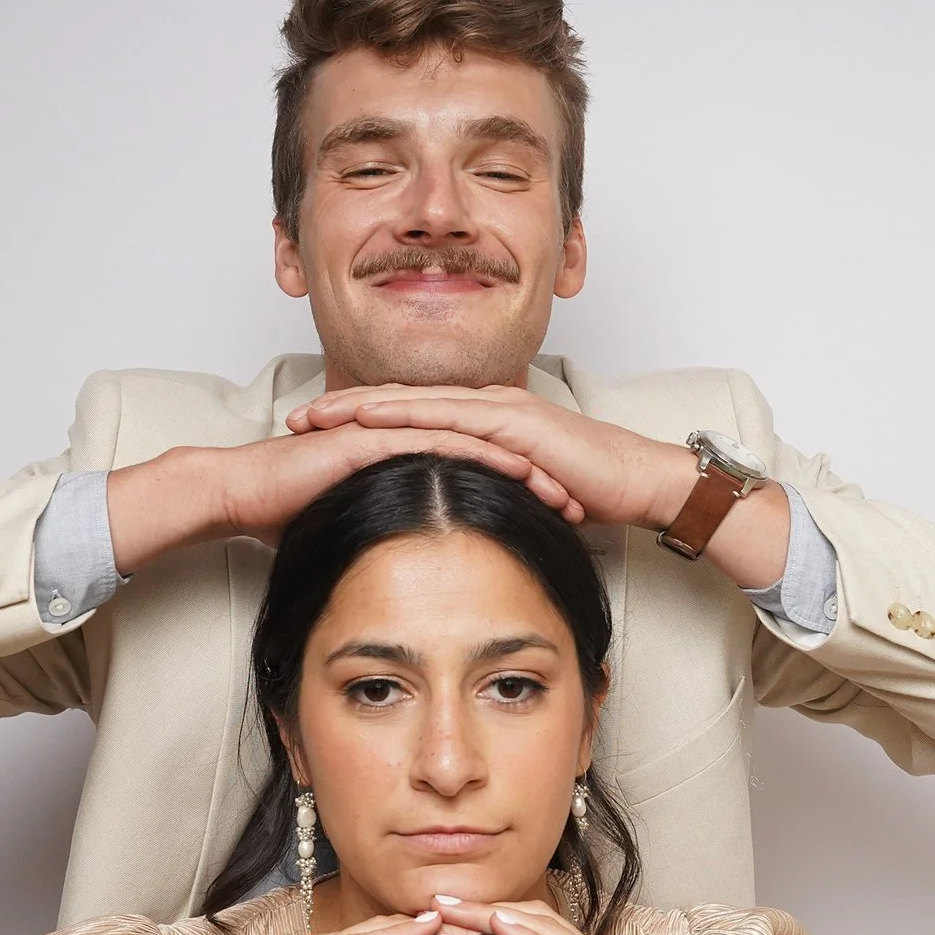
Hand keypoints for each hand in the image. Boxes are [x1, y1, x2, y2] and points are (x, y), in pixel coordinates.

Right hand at [108, 421, 577, 572]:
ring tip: (565, 491)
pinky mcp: (376, 435)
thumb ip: (388, 551)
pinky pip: (440, 441)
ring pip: (474, 444)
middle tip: (584, 504)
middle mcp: (404, 442)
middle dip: (538, 479)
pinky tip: (518, 469)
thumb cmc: (285, 519)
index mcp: (405, 463)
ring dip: (523, 466)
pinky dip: (482, 454)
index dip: (522, 497)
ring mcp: (391, 432)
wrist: (238, 495)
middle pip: (488, 455)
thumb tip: (412, 595)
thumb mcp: (355, 538)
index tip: (561, 523)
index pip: (477, 475)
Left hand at [289, 385, 695, 530]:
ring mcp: (499, 410)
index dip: (361, 425)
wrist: (641, 482)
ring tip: (315, 416)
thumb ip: (488, 501)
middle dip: (344, 409)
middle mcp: (487, 406)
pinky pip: (450, 416)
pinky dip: (406, 416)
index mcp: (485, 422)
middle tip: (293, 421)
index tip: (316, 439)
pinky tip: (370, 419)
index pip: (412, 420)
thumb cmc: (591, 493)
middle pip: (401, 403)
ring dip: (361, 407)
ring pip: (416, 402)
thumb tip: (458, 531)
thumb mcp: (522, 498)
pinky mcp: (514, 424)